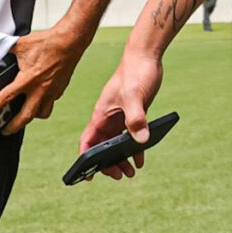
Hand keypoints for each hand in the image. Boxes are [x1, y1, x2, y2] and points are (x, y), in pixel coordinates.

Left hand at [0, 27, 86, 135]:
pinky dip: (44, 103)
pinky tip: (39, 98)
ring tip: (24, 116)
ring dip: (31, 117)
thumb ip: (6, 50)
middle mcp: (40, 88)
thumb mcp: (21, 45)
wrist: (70, 41)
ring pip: (42, 113)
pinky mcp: (60, 89)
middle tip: (4, 130)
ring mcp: (52, 91)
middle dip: (13, 127)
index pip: (6, 97)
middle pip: (25, 117)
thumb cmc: (49, 43)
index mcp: (28, 78)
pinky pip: (51, 102)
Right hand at [79, 50, 162, 179]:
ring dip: (121, 159)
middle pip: (102, 146)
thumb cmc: (135, 72)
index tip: (88, 174)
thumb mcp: (135, 96)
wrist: (146, 56)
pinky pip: (130, 136)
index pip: (88, 141)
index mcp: (101, 114)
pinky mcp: (133, 113)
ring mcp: (120, 116)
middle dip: (108, 163)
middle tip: (120, 176)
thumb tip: (141, 141)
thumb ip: (136, 118)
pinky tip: (141, 158)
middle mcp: (107, 117)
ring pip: (116, 143)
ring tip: (131, 172)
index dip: (85, 158)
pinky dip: (134, 148)